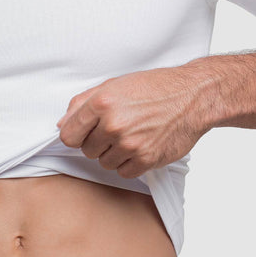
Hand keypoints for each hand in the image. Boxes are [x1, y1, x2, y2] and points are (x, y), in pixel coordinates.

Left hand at [56, 66, 209, 178]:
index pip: (68, 135)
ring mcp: (130, 144)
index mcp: (101, 103)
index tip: (83, 133)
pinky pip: (123, 172)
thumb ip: (82, 103)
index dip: (75, 135)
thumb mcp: (113, 85)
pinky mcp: (146, 159)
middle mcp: (114, 124)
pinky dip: (129, 163)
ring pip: (104, 163)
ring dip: (113, 153)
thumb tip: (63, 123)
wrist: (192, 97)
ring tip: (130, 135)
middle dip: (97, 142)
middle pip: (86, 150)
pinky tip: (140, 146)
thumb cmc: (154, 88)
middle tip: (116, 128)